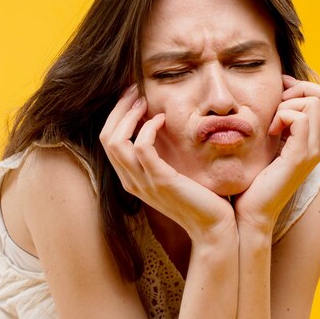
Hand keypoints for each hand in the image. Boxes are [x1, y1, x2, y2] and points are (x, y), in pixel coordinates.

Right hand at [100, 85, 235, 242]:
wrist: (213, 227)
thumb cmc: (198, 200)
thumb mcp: (171, 176)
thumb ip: (159, 157)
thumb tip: (157, 127)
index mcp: (130, 179)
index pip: (108, 141)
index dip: (117, 115)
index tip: (132, 97)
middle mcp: (130, 181)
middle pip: (107, 138)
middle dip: (119, 109)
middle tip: (135, 90)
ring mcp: (142, 182)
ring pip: (116, 141)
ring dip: (129, 115)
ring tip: (144, 101)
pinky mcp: (160, 180)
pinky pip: (142, 148)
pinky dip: (148, 128)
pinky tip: (162, 119)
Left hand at [234, 74, 319, 229]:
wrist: (250, 212)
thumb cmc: (253, 181)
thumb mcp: (268, 145)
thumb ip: (277, 125)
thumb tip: (274, 98)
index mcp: (314, 140)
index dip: (304, 87)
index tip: (279, 94)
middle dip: (299, 90)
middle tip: (276, 106)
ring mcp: (312, 151)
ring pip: (314, 104)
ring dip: (286, 106)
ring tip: (270, 126)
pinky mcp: (300, 157)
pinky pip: (300, 119)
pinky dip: (282, 117)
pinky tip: (268, 132)